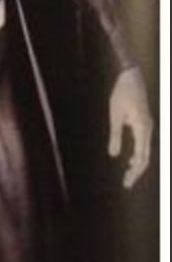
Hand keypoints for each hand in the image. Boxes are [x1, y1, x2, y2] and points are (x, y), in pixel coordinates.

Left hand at [108, 66, 152, 188]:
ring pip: (146, 152)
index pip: (142, 157)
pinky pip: (144, 145)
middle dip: (136, 172)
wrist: (132, 77)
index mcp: (142, 129)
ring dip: (137, 165)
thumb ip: (115, 135)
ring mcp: (147, 127)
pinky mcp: (144, 124)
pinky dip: (138, 155)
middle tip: (126, 184)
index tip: (127, 182)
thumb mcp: (115, 114)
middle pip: (146, 158)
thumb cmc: (122, 94)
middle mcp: (148, 130)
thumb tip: (113, 155)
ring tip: (127, 176)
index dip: (135, 172)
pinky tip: (130, 161)